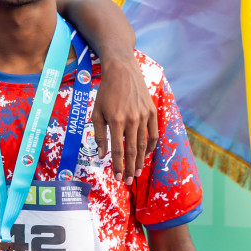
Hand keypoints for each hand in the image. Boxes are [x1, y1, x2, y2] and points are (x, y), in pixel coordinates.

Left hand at [93, 51, 158, 183]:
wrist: (122, 69)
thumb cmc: (105, 91)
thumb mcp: (96, 112)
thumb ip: (99, 135)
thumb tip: (101, 155)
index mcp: (116, 120)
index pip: (119, 150)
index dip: (119, 166)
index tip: (119, 178)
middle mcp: (132, 119)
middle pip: (133, 150)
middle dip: (131, 168)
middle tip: (129, 181)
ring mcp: (144, 115)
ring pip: (144, 144)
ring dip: (141, 160)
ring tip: (138, 172)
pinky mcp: (152, 110)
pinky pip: (153, 133)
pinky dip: (151, 146)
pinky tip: (146, 154)